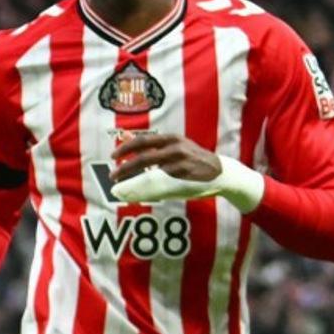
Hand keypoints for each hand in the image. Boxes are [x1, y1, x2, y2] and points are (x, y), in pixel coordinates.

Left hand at [109, 133, 263, 210]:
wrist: (221, 172)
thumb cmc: (194, 159)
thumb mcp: (178, 146)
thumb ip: (157, 146)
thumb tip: (129, 140)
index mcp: (172, 139)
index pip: (143, 141)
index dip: (126, 148)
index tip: (113, 156)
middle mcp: (176, 149)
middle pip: (143, 158)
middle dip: (124, 168)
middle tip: (112, 176)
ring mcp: (180, 165)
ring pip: (149, 174)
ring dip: (132, 181)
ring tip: (120, 187)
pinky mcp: (184, 180)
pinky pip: (159, 186)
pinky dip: (145, 190)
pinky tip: (136, 195)